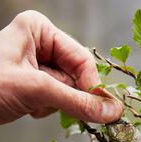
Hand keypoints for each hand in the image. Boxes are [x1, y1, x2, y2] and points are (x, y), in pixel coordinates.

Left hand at [0, 10, 122, 125]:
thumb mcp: (35, 90)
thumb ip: (77, 102)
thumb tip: (112, 111)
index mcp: (40, 30)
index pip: (82, 60)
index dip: (91, 86)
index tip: (101, 110)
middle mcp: (40, 44)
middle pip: (76, 77)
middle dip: (66, 96)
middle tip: (52, 105)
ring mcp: (37, 65)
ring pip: (67, 91)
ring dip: (53, 104)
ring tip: (30, 104)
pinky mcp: (33, 84)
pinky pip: (55, 100)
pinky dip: (45, 108)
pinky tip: (28, 108)